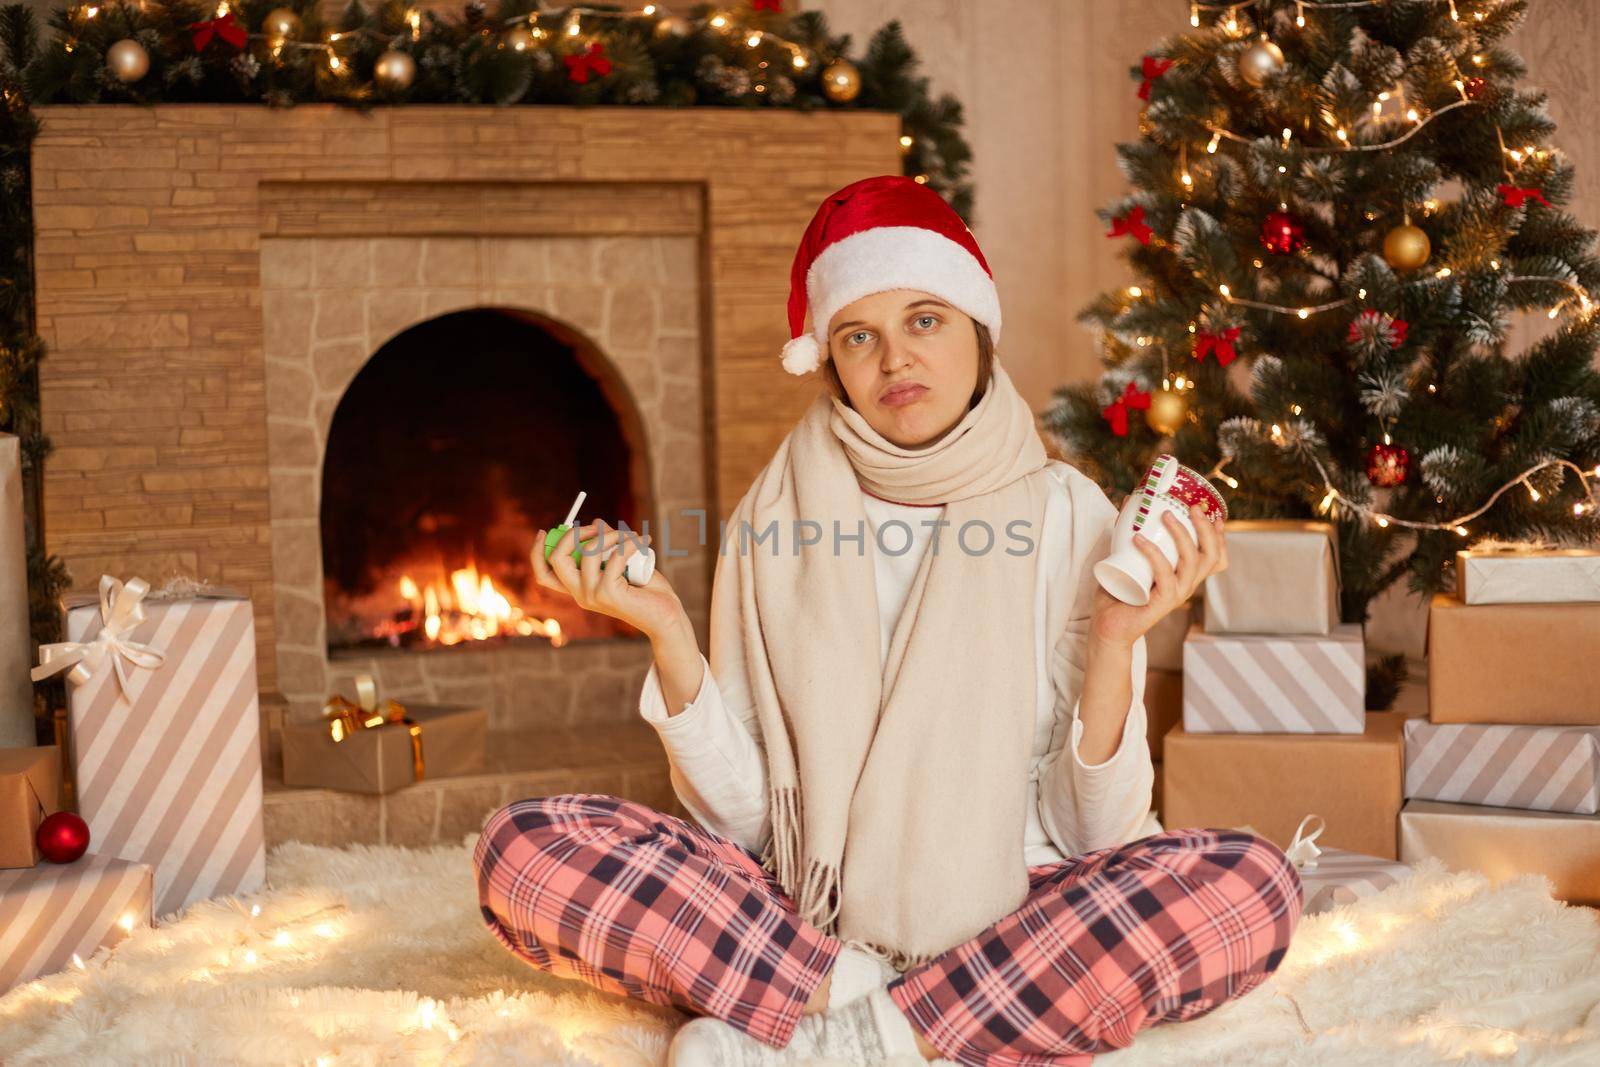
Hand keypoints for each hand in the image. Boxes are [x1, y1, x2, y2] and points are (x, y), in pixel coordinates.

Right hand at [532, 519, 685, 638]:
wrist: (667, 617)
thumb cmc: (647, 590)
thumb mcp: (623, 563)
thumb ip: (608, 545)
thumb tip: (596, 523)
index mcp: (579, 589)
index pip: (544, 574)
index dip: (537, 552)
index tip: (545, 531)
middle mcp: (580, 594)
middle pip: (557, 559)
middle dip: (574, 534)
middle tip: (597, 527)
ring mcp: (592, 595)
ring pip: (590, 550)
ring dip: (613, 534)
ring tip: (633, 536)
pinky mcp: (608, 593)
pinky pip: (616, 555)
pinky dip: (631, 542)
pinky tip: (646, 541)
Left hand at [1089, 504, 1226, 650]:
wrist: (1107, 627)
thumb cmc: (1119, 593)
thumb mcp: (1129, 557)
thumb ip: (1132, 532)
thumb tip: (1130, 500)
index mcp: (1184, 576)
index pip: (1215, 557)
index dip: (1220, 536)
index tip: (1213, 514)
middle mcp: (1186, 585)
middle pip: (1212, 556)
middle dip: (1206, 529)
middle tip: (1192, 507)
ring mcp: (1176, 595)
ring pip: (1192, 562)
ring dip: (1181, 535)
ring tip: (1165, 515)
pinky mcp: (1162, 603)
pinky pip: (1165, 574)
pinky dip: (1153, 553)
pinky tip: (1139, 539)